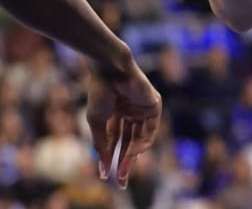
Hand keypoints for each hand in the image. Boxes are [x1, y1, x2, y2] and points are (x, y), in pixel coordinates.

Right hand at [86, 59, 161, 189]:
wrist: (111, 70)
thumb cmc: (100, 92)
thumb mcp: (97, 122)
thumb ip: (102, 143)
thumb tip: (104, 167)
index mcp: (114, 111)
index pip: (113, 138)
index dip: (109, 156)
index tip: (105, 175)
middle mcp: (129, 110)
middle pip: (127, 141)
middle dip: (123, 162)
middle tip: (120, 181)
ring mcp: (141, 108)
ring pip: (139, 138)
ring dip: (132, 157)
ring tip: (124, 171)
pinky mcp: (154, 105)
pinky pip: (151, 130)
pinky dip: (144, 142)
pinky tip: (135, 152)